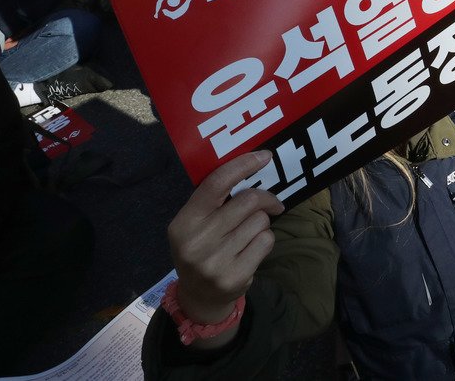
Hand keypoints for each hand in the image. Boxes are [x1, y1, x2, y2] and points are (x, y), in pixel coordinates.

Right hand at [167, 152, 283, 338]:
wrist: (199, 297)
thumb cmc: (202, 248)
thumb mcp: (195, 224)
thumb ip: (215, 200)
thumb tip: (253, 166)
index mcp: (184, 222)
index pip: (216, 183)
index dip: (243, 165)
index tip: (265, 156)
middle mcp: (196, 242)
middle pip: (248, 201)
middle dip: (264, 199)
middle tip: (270, 204)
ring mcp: (215, 262)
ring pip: (261, 221)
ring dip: (262, 223)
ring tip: (248, 235)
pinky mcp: (234, 277)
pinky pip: (266, 241)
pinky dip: (265, 240)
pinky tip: (251, 250)